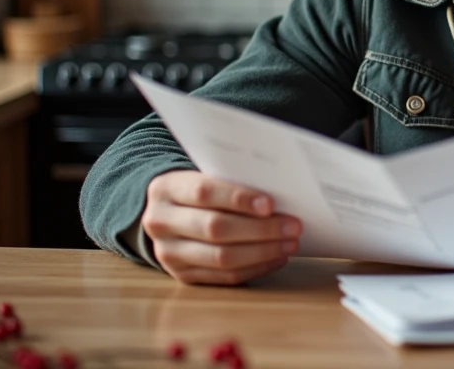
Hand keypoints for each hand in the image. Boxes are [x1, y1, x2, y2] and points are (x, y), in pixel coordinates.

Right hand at [142, 170, 302, 285]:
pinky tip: (276, 257)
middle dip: (260, 229)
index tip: (270, 204)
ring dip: (262, 251)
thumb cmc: (200, 191)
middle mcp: (161, 222)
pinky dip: (255, 268)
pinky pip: (224, 277)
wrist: (167, 213)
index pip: (203, 193)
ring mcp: (168, 253)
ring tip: (289, 243)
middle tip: (293, 226)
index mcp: (166, 189)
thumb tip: (280, 194)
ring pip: (221, 257)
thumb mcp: (205, 176)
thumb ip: (232, 181)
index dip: (239, 199)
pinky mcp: (182, 276)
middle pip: (215, 228)